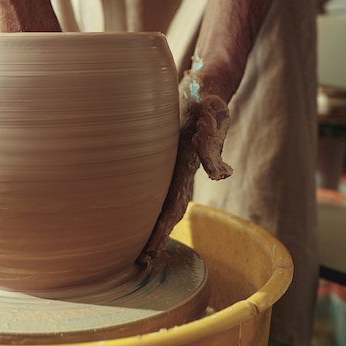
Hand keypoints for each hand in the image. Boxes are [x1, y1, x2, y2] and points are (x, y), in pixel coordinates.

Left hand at [138, 57, 232, 271]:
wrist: (202, 85)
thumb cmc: (206, 102)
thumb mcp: (211, 119)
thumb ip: (212, 146)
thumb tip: (221, 176)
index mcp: (185, 168)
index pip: (172, 206)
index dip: (161, 230)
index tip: (150, 252)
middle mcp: (176, 169)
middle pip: (164, 208)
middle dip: (155, 234)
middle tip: (141, 260)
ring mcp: (167, 161)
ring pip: (156, 197)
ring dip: (147, 219)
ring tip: (131, 242)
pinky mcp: (156, 150)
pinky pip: (149, 179)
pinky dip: (136, 195)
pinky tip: (123, 204)